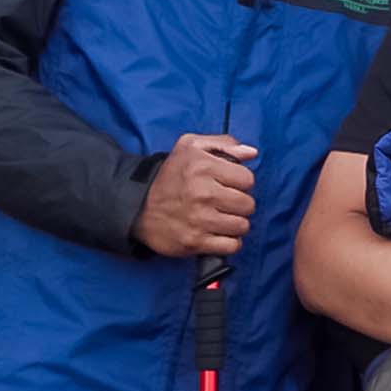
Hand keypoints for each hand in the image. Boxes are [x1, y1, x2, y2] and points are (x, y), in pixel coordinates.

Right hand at [132, 133, 256, 257]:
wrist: (138, 206)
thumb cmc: (170, 175)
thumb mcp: (190, 146)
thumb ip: (224, 144)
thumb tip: (252, 153)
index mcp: (203, 167)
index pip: (248, 179)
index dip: (241, 182)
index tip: (230, 184)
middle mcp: (202, 193)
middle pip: (248, 204)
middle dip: (241, 204)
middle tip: (226, 203)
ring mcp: (199, 220)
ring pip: (242, 226)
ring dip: (236, 224)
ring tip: (222, 218)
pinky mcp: (194, 242)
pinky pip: (232, 246)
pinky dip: (229, 242)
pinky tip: (219, 233)